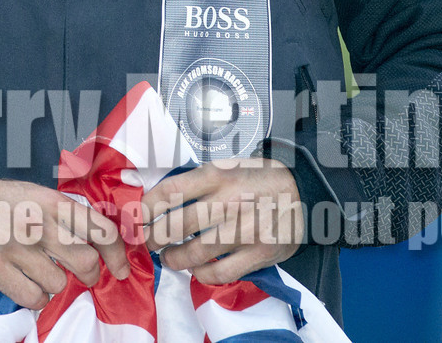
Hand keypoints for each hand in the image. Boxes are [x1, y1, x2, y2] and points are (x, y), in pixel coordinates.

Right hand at [0, 176, 131, 309]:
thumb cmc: (2, 200)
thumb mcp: (37, 194)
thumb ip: (66, 216)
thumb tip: (101, 242)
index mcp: (52, 202)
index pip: (100, 229)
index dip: (118, 254)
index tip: (121, 268)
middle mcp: (37, 223)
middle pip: (86, 263)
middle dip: (89, 275)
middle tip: (83, 275)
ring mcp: (16, 247)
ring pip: (59, 284)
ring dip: (55, 283)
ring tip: (42, 272)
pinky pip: (33, 297)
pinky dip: (36, 296)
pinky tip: (27, 282)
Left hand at [140, 156, 303, 284]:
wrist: (304, 193)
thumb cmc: (261, 178)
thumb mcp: (228, 166)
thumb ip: (197, 181)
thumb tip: (159, 197)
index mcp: (217, 176)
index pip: (169, 191)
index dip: (146, 208)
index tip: (137, 218)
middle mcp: (228, 202)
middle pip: (175, 226)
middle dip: (154, 238)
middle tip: (148, 242)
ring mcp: (243, 230)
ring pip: (193, 253)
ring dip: (174, 259)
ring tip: (169, 257)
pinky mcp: (257, 254)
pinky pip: (218, 273)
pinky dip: (201, 275)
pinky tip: (197, 269)